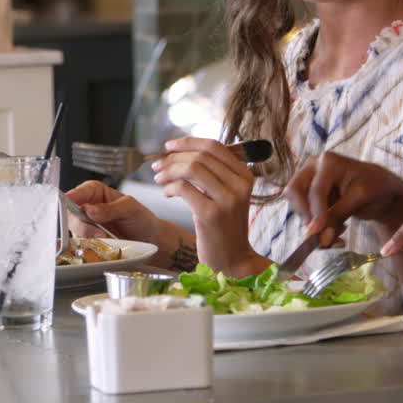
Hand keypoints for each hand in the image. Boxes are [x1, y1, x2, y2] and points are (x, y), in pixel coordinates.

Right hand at [65, 180, 161, 242]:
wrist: (149, 241)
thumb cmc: (141, 220)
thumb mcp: (130, 208)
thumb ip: (110, 208)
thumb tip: (89, 210)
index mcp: (95, 192)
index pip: (79, 192)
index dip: (72, 198)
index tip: (72, 205)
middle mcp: (86, 207)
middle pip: (71, 213)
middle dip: (83, 224)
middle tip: (99, 232)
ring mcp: (85, 225)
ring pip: (75, 230)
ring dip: (88, 236)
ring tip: (106, 238)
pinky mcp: (87, 241)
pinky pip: (80, 244)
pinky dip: (89, 246)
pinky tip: (102, 246)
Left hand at [152, 137, 254, 271]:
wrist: (232, 260)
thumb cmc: (224, 227)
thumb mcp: (226, 195)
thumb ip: (214, 174)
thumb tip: (181, 152)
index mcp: (245, 175)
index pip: (214, 146)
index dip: (188, 142)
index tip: (169, 146)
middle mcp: (240, 184)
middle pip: (201, 156)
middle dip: (173, 157)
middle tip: (157, 165)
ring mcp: (227, 199)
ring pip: (192, 168)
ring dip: (169, 171)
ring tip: (159, 179)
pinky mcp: (211, 214)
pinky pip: (184, 188)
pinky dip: (170, 188)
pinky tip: (166, 194)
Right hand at [284, 152, 402, 242]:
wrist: (382, 189)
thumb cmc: (375, 187)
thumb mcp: (359, 199)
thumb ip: (338, 216)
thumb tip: (321, 238)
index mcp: (328, 162)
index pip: (315, 191)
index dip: (316, 213)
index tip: (317, 233)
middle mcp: (314, 168)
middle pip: (294, 192)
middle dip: (305, 215)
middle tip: (317, 233)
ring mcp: (310, 181)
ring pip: (297, 205)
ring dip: (312, 223)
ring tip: (337, 231)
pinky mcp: (311, 195)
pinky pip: (305, 213)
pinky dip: (317, 225)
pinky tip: (337, 229)